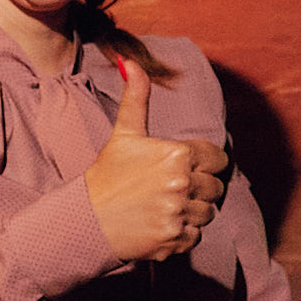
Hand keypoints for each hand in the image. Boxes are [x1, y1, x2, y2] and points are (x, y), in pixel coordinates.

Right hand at [83, 55, 229, 264]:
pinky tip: (158, 226)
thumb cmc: (106, 175)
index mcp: (177, 153)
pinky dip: (181, 234)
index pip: (217, 159)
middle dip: (197, 190)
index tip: (181, 171)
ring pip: (207, 212)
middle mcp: (181, 182)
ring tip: (163, 209)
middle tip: (168, 192)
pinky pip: (196, 236)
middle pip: (215, 187)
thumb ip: (136, 97)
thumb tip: (129, 60)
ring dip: (190, 212)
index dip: (202, 165)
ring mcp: (178, 212)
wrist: (82, 221)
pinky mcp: (174, 239)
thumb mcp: (124, 134)